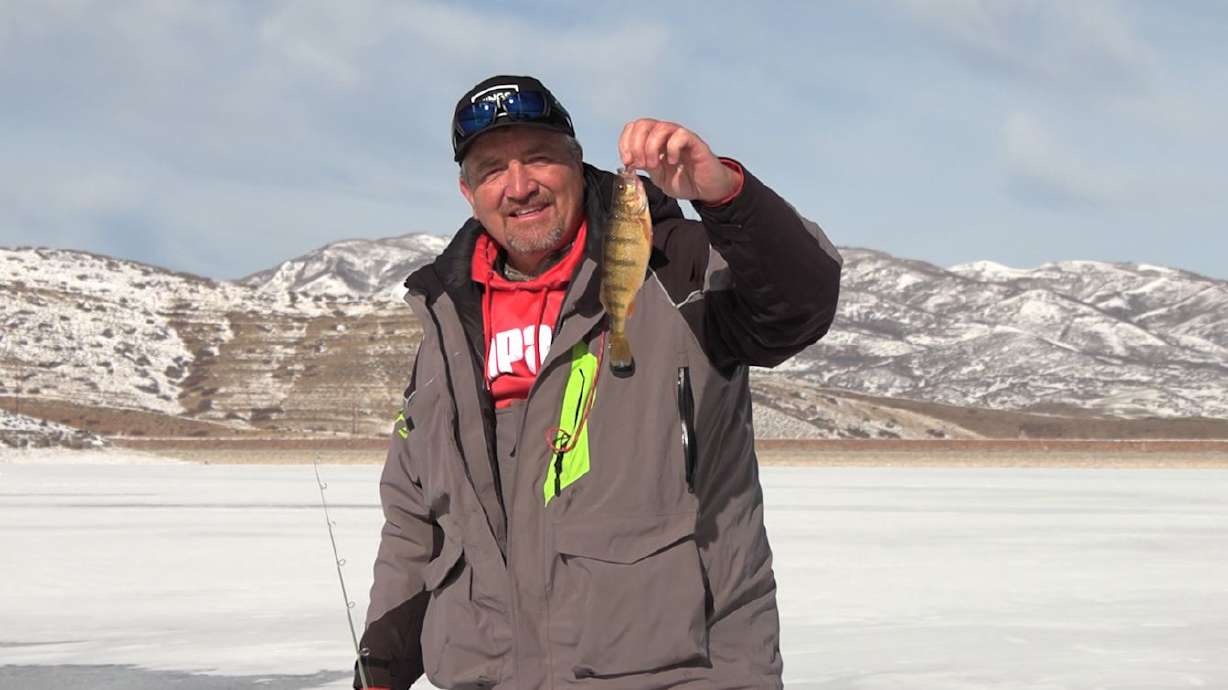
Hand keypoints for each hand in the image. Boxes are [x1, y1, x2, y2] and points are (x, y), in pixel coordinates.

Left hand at [618, 119, 737, 203]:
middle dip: (636, 145)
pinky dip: (671, 149)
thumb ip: (645, 167)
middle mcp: (666, 134)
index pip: (634, 128)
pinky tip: (672, 161)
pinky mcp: (695, 143)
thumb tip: (630, 160)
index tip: (627, 161)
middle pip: (643, 124)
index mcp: (655, 140)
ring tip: (654, 165)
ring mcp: (681, 137)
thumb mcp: (658, 177)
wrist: (706, 190)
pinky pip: (680, 136)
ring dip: (651, 148)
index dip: (625, 142)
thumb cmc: (685, 180)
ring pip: (660, 128)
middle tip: (641, 164)